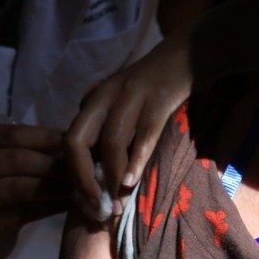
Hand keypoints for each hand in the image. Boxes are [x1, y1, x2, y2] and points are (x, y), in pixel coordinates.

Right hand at [0, 124, 70, 258]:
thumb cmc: (2, 197)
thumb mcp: (15, 170)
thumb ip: (38, 154)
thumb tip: (81, 142)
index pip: (13, 133)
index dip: (47, 136)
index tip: (76, 141)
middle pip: (17, 157)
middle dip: (54, 161)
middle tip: (84, 165)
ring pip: (20, 184)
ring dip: (55, 183)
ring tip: (81, 183)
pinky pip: (22, 208)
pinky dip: (50, 202)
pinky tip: (70, 201)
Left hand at [65, 38, 192, 212]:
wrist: (188, 52)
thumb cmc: (156, 84)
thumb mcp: (122, 102)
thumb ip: (106, 127)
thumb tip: (97, 171)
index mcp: (94, 101)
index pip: (70, 141)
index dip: (74, 175)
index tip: (86, 202)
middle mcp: (105, 96)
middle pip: (77, 140)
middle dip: (82, 178)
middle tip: (95, 206)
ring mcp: (131, 96)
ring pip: (110, 141)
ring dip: (111, 176)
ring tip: (117, 201)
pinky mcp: (158, 99)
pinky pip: (143, 135)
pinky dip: (136, 160)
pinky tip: (132, 181)